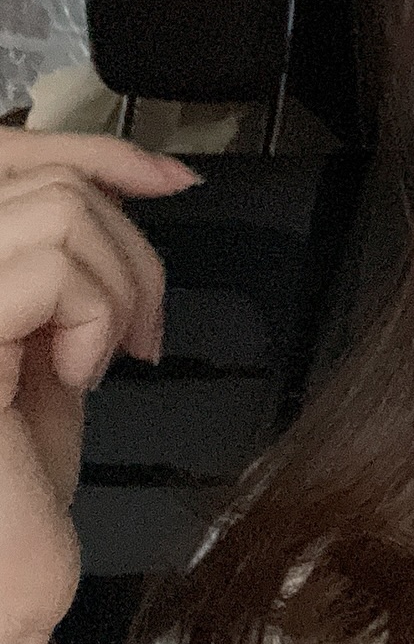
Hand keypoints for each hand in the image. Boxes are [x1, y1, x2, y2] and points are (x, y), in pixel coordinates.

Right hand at [0, 131, 200, 643]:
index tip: (168, 175)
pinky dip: (93, 313)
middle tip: (140, 332)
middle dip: (128, 244)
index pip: (7, 156)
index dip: (94, 147)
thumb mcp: (48, 350)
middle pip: (42, 173)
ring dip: (117, 285)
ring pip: (57, 208)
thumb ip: (65, 270)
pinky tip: (79, 374)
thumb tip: (124, 190)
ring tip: (103, 358)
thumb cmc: (13, 496)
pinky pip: (50, 265)